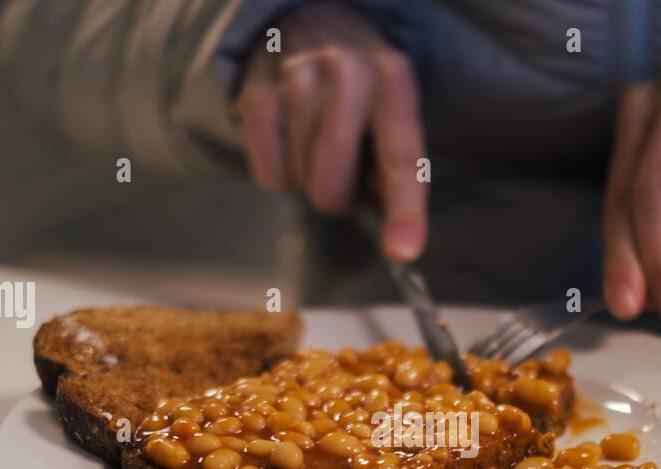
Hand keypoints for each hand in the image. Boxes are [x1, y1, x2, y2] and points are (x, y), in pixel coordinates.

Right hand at [233, 3, 426, 261]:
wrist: (307, 25)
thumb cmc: (359, 95)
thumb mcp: (391, 118)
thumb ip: (397, 174)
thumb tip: (400, 237)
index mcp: (394, 80)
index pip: (401, 157)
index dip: (405, 210)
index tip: (404, 251)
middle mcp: (349, 70)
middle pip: (334, 185)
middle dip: (337, 194)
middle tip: (340, 169)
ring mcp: (297, 76)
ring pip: (300, 180)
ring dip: (307, 176)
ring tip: (315, 141)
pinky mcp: (256, 92)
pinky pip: (269, 172)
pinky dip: (278, 171)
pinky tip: (288, 139)